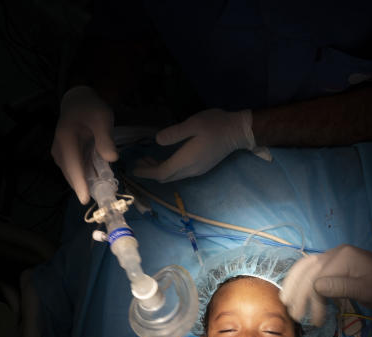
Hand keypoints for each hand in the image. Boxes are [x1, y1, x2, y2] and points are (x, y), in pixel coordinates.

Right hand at [51, 86, 117, 204]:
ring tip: (104, 191)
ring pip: (74, 176)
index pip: (73, 166)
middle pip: (72, 175)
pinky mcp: (66, 159)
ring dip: (87, 184)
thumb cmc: (91, 109)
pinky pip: (77, 172)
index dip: (79, 184)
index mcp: (66, 139)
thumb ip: (106, 137)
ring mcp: (61, 156)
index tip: (85, 200)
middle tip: (105, 198)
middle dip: (86, 188)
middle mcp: (59, 150)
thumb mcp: (102, 117)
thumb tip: (111, 158)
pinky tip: (99, 181)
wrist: (78, 103)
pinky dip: (87, 178)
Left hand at [131, 108, 259, 182]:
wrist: (238, 132)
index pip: (161, 172)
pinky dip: (168, 168)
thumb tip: (157, 141)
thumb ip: (174, 134)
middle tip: (138, 162)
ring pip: (173, 176)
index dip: (146, 172)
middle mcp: (190, 170)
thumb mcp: (193, 124)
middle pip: (166, 177)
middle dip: (150, 172)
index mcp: (186, 160)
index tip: (133, 168)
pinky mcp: (201, 167)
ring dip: (159, 170)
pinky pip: (180, 173)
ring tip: (148, 159)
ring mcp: (197, 170)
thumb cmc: (215, 125)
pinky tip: (165, 158)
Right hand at [280, 245, 371, 325]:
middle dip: (298, 292)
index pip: (317, 277)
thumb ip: (342, 287)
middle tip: (294, 314)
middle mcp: (335, 253)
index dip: (311, 299)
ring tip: (287, 302)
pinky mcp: (334, 263)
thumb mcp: (368, 291)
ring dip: (295, 284)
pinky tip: (297, 292)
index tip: (315, 320)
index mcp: (343, 258)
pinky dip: (302, 280)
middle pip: (307, 270)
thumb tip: (316, 286)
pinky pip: (312, 269)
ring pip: (305, 267)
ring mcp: (334, 256)